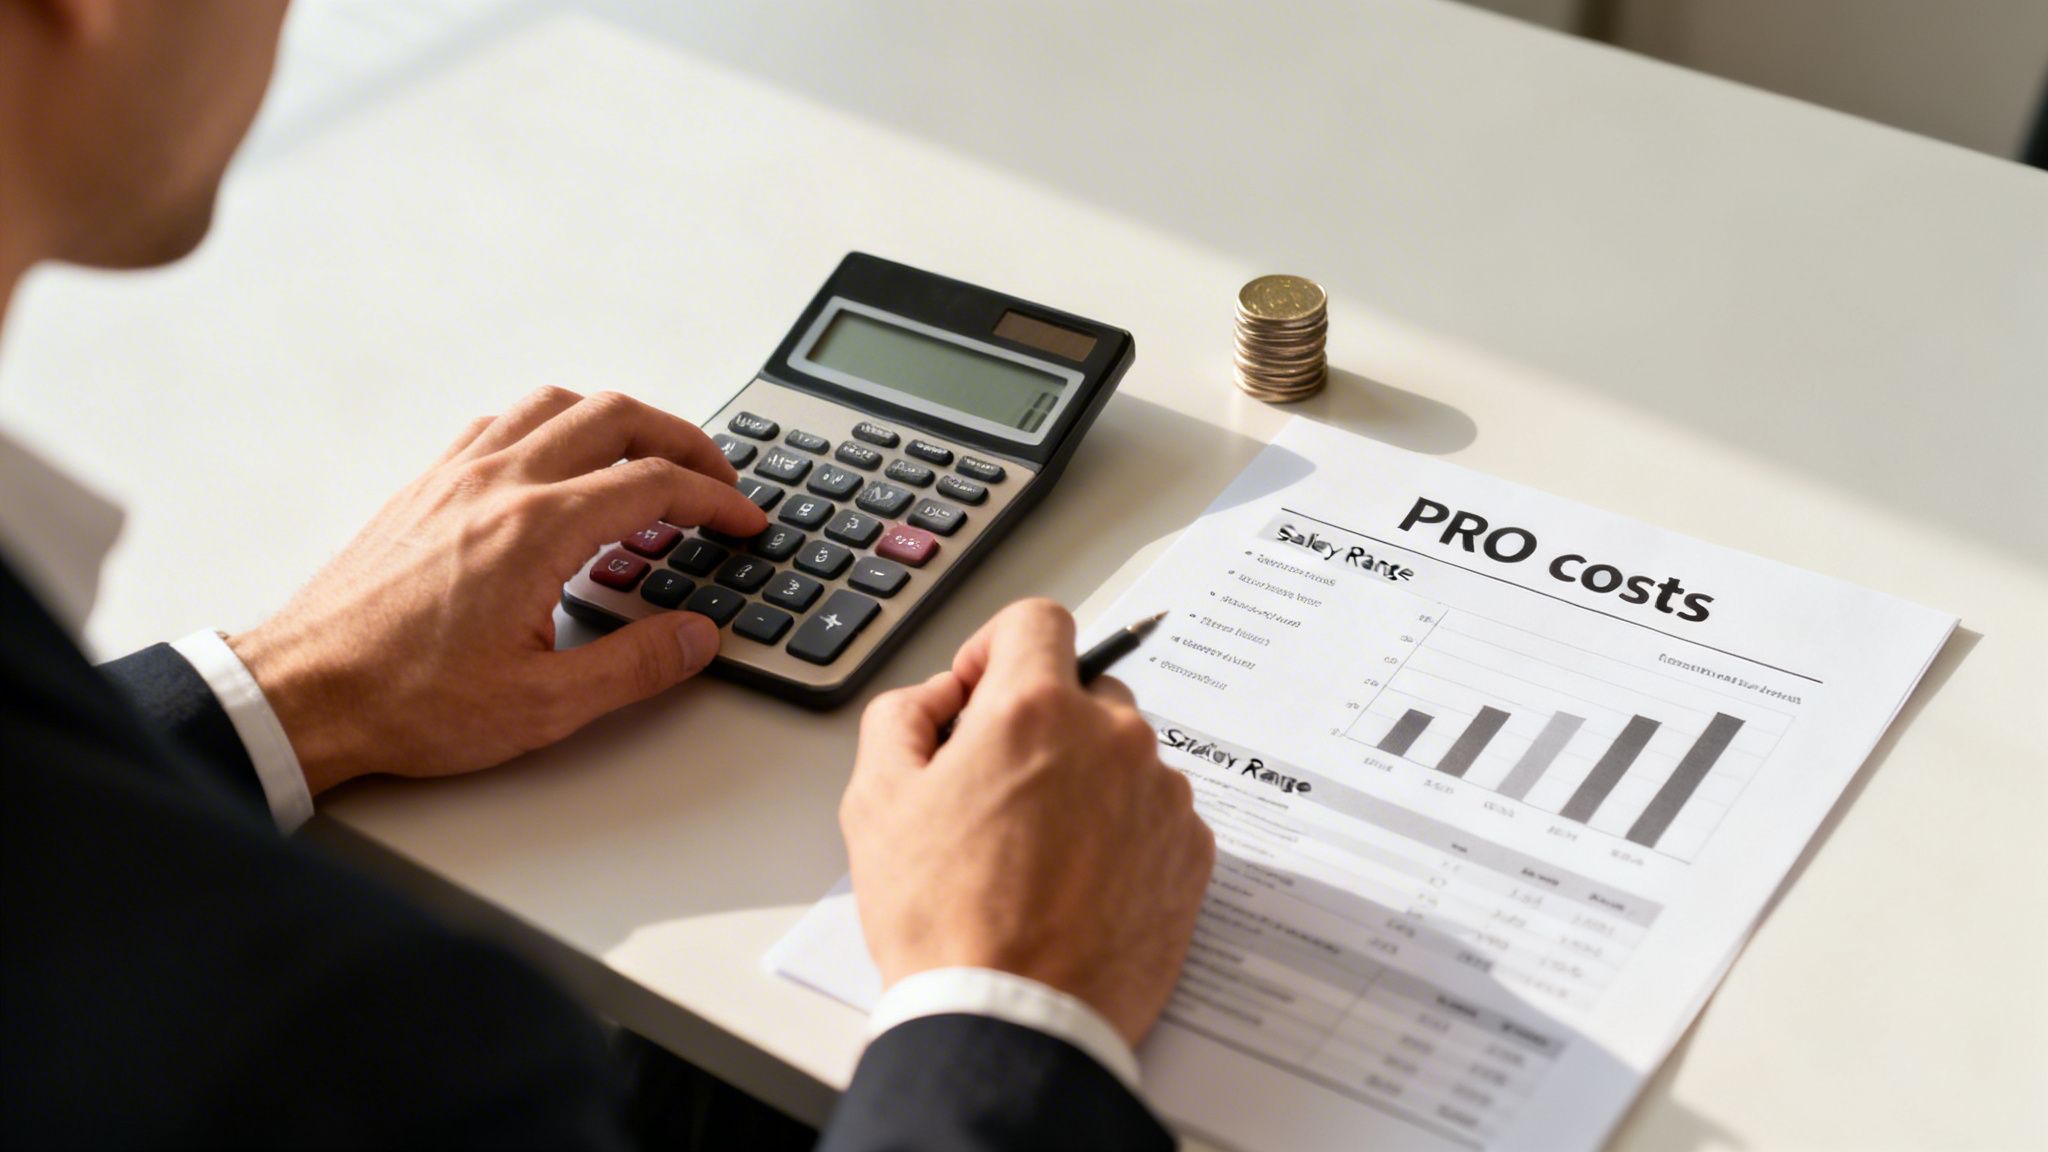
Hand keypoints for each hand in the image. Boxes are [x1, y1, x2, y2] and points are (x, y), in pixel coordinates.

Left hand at [228, 387, 766, 794]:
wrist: (304, 693)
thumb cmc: (406, 701)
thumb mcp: (545, 706)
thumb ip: (636, 665)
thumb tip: (697, 636)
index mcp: (537, 529)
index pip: (655, 485)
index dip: (717, 498)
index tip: (744, 519)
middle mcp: (498, 483)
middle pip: (616, 417)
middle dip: (683, 440)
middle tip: (716, 478)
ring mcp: (455, 476)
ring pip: (556, 405)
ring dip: (618, 421)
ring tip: (649, 460)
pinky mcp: (424, 486)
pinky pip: (501, 424)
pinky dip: (552, 428)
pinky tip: (560, 467)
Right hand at [840, 599, 1215, 1047]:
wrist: (1014, 1020)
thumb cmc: (944, 921)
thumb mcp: (875, 800)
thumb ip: (903, 716)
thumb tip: (940, 697)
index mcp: (1035, 709)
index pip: (1038, 619)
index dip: (999, 649)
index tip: (981, 694)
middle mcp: (1114, 738)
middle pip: (1083, 691)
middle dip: (1041, 724)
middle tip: (996, 792)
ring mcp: (1162, 796)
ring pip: (1121, 756)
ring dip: (1084, 781)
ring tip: (1035, 853)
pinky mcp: (1191, 854)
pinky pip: (1154, 814)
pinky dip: (1120, 833)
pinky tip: (1076, 884)